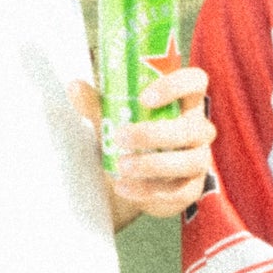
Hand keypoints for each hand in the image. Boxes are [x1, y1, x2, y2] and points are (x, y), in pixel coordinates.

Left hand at [71, 68, 216, 228]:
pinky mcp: (191, 188)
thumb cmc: (129, 138)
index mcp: (184, 102)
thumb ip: (96, 103)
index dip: (176, 85)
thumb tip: (74, 87)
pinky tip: (124, 187)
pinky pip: (177, 191)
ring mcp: (199, 160)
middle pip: (192, 127)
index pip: (195, 81)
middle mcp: (198, 129)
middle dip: (155, 133)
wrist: (130, 180)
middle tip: (121, 136)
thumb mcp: (112, 118)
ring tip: (122, 166)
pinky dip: (148, 190)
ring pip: (189, 161)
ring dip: (153, 164)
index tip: (145, 98)